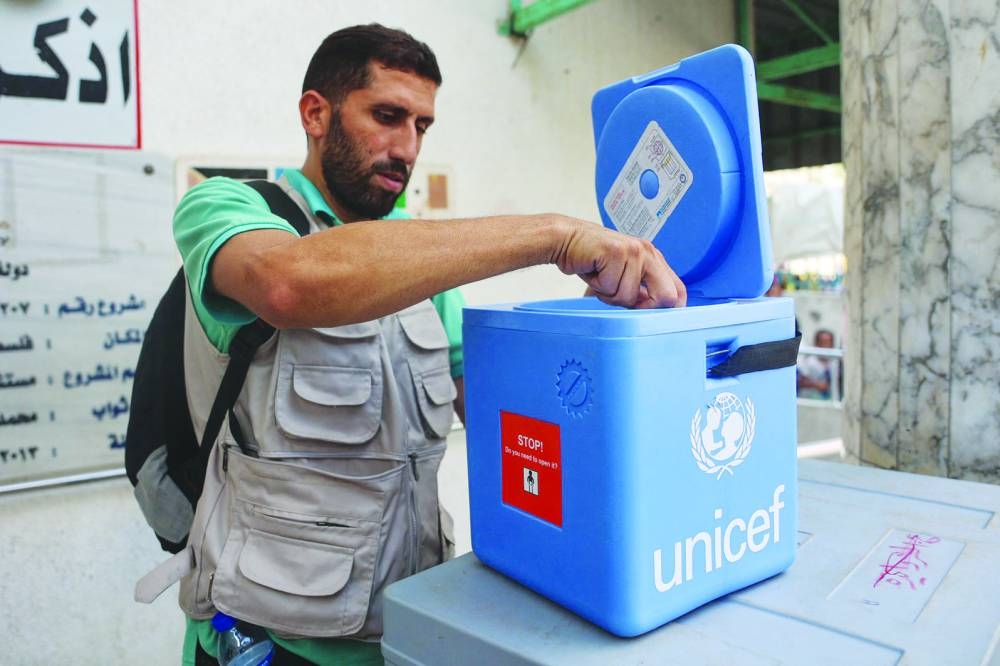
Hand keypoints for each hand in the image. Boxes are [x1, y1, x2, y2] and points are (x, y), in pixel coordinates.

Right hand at [553, 217, 685, 308]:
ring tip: (600, 277)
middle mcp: (648, 252)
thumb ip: (640, 290)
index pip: (678, 290)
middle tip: (620, 297)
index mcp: (654, 258)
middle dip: (643, 307)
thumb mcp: (623, 275)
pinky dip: (598, 287)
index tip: (654, 318)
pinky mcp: (616, 252)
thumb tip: (651, 313)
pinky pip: (612, 288)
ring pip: (630, 297)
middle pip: (666, 297)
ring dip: (609, 294)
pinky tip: (593, 271)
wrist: (566, 239)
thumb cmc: (592, 259)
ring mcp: (634, 251)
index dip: (670, 310)